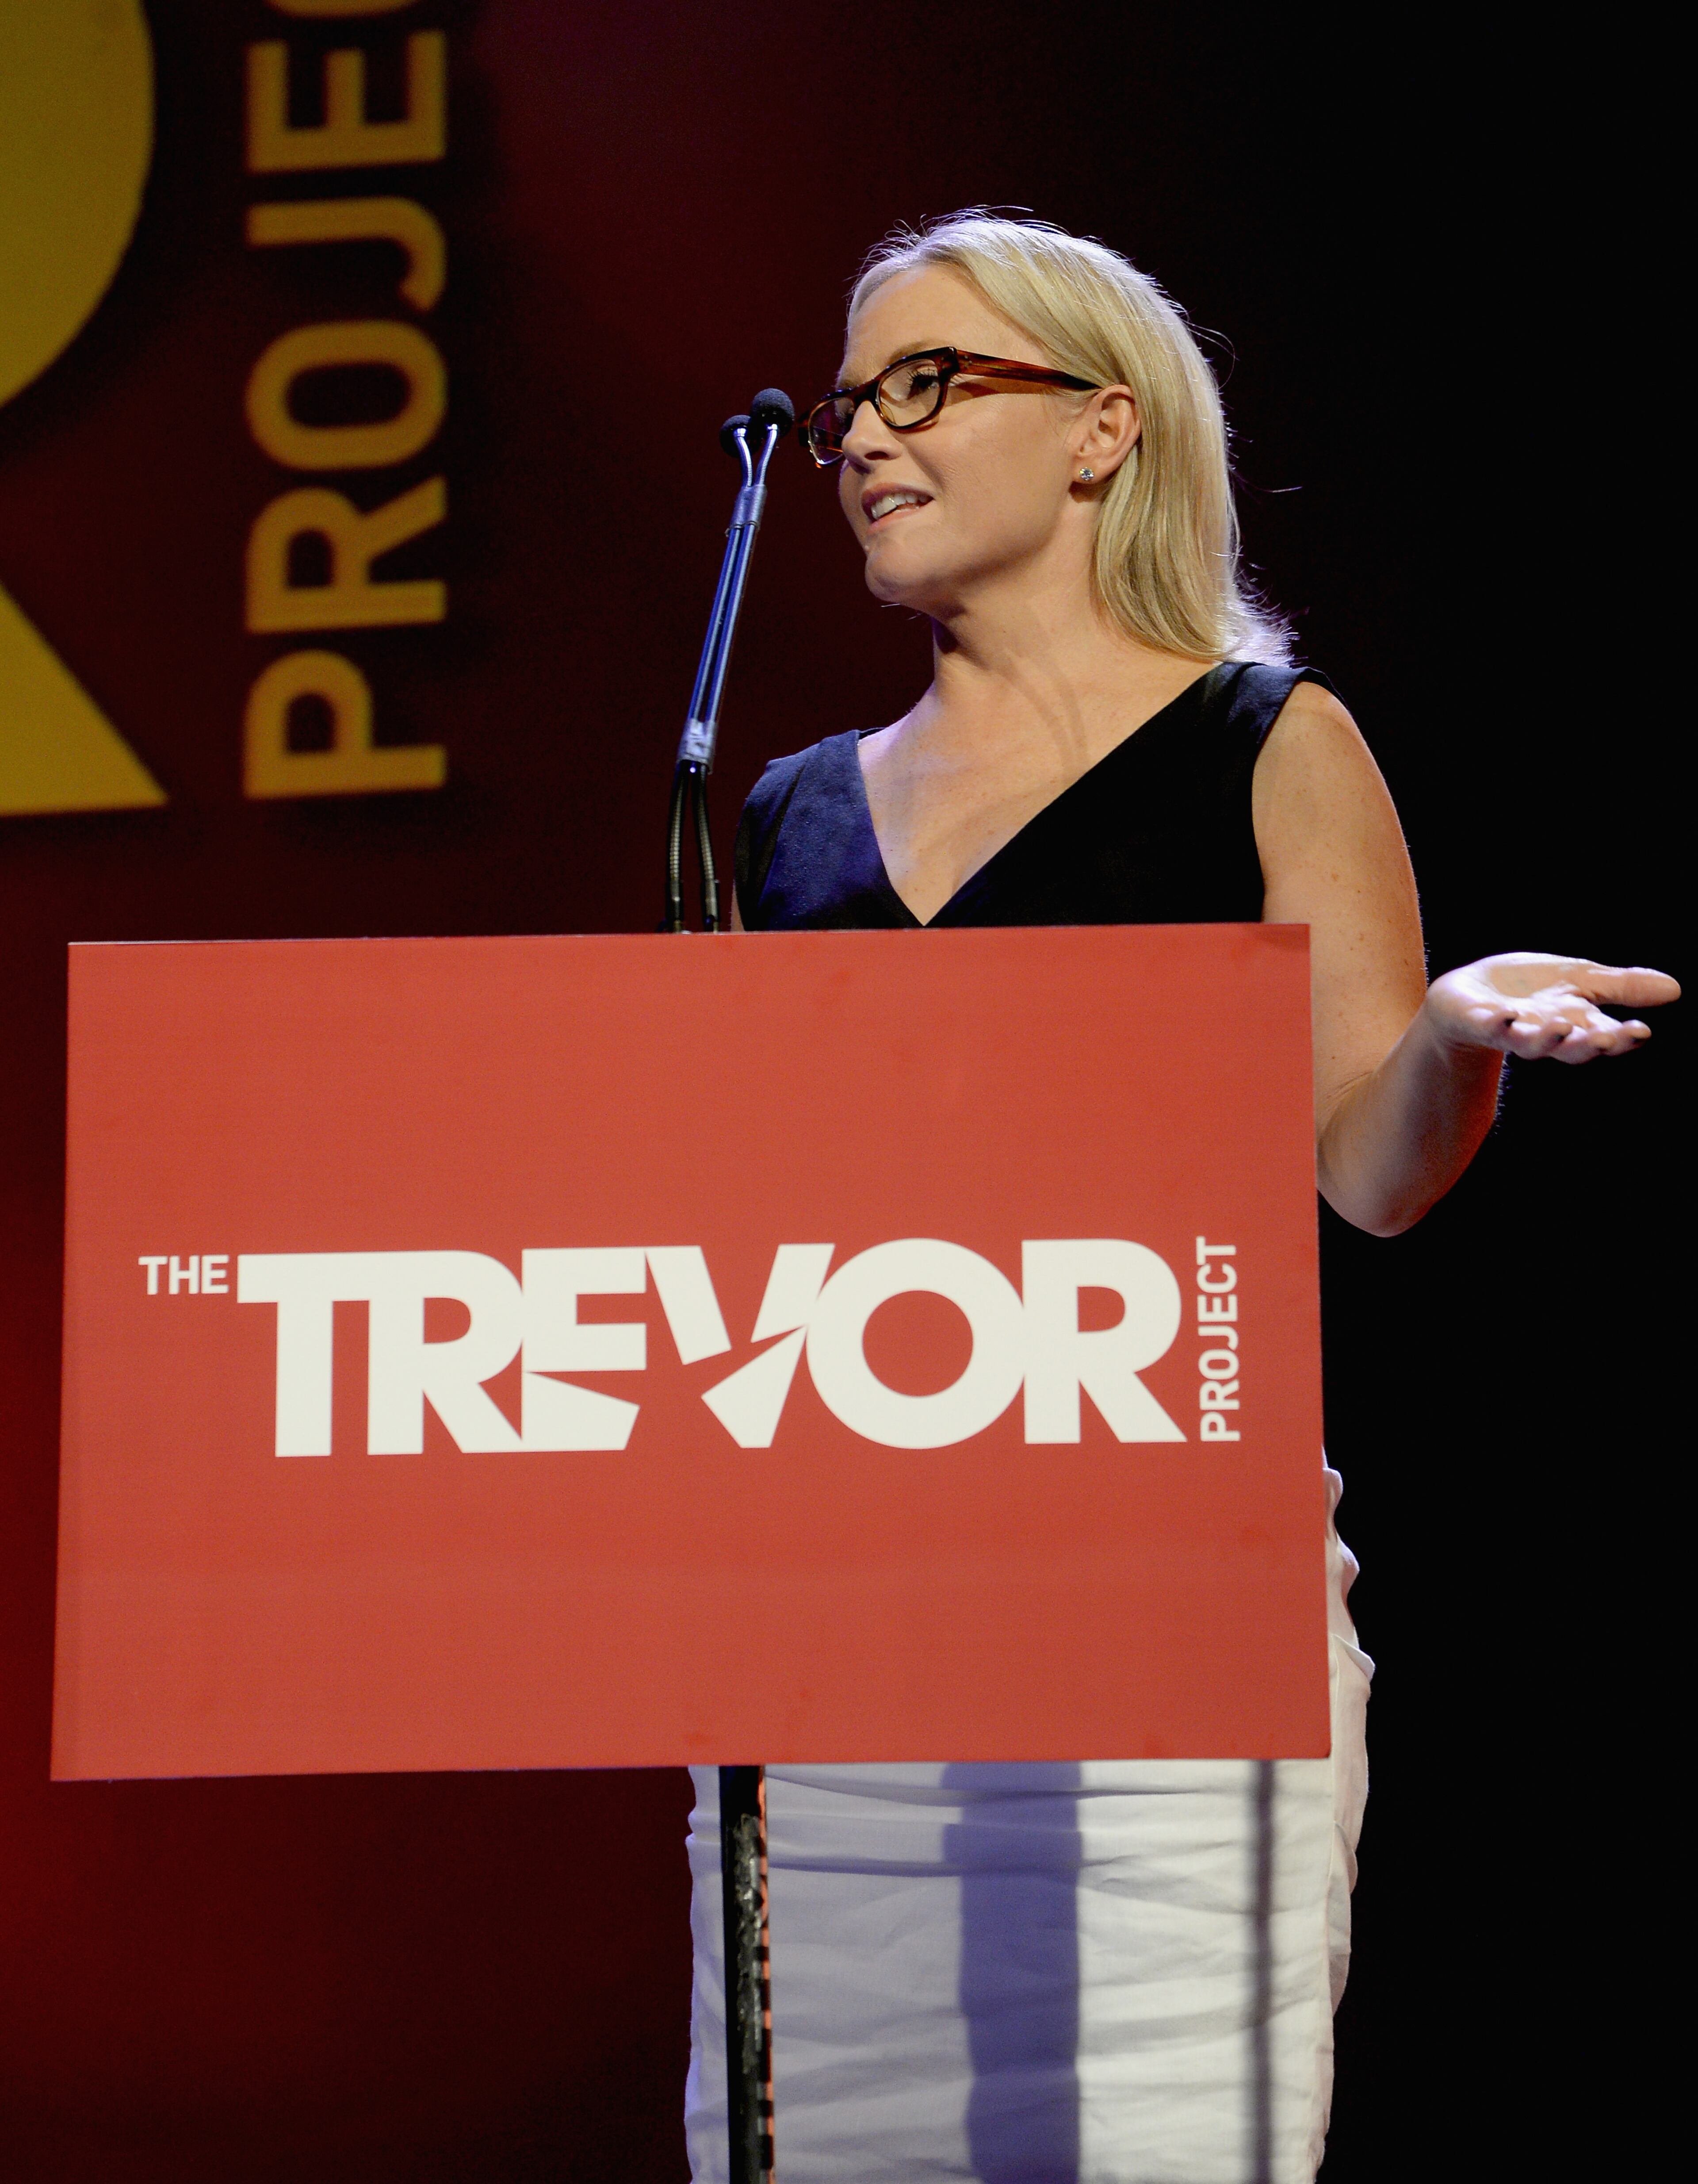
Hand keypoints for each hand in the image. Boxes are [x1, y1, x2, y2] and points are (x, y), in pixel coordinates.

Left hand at [1425, 953, 1680, 1063]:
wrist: (1470, 995)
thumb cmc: (1529, 991)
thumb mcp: (1580, 980)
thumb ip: (1621, 987)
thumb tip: (1674, 989)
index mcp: (1575, 1024)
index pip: (1605, 1035)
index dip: (1622, 1037)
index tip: (1641, 1031)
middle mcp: (1546, 1033)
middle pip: (1572, 1047)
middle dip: (1590, 1044)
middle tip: (1607, 1040)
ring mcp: (1512, 1030)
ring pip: (1532, 1043)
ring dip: (1547, 1038)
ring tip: (1560, 1028)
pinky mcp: (1479, 1021)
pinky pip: (1488, 1027)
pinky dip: (1497, 1023)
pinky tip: (1506, 1015)